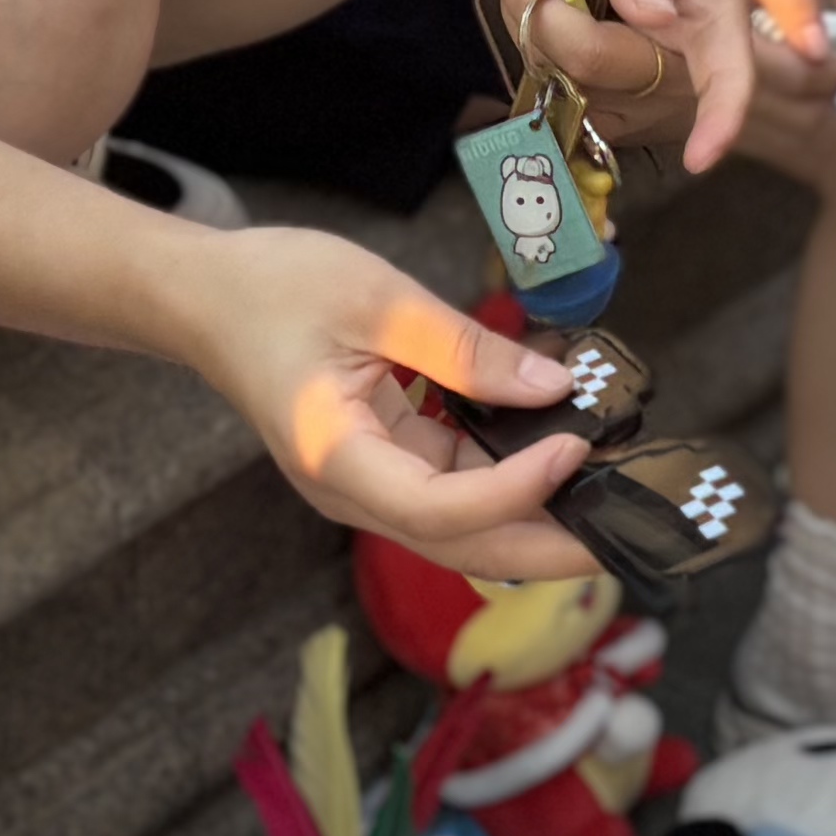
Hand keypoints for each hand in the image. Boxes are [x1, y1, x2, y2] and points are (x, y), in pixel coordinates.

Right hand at [184, 224, 589, 575]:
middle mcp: (351, 491)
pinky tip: (563, 458)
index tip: (574, 446)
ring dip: (537, 519)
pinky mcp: (383, 466)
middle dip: (550, 546)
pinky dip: (510, 481)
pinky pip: (455, 490)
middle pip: (462, 546)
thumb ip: (466, 348)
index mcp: (337, 456)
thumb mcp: (377, 299)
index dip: (514, 491)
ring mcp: (367, 485)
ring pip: (464, 528)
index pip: (439, 509)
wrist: (206, 300)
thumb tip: (552, 384)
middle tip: (629, 532)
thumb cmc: (274, 289)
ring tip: (612, 499)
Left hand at [520, 0, 754, 179]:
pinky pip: (548, 90)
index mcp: (715, 22)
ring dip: (527, 23)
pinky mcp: (598, 113)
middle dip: (546, 14)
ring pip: (563, 80)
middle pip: (602, 67)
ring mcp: (637, 103)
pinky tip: (530, 4)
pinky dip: (528, 43)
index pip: (726, 78)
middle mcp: (681, 74)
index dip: (719, 119)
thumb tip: (647, 11)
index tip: (701, 158)